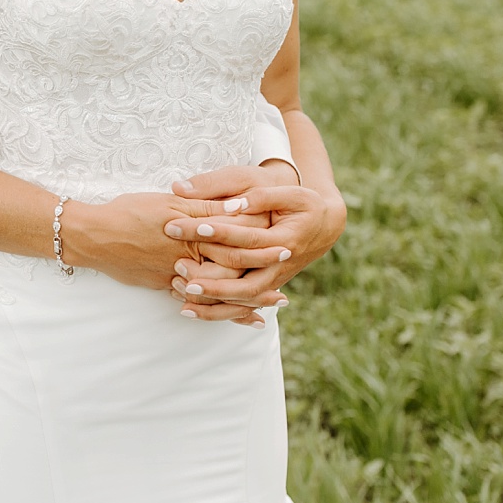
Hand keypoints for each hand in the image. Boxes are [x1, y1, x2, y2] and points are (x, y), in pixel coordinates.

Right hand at [61, 192, 269, 304]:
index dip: (260, 246)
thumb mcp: (170, 204)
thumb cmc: (130, 212)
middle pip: (231, 272)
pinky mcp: (164, 285)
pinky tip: (238, 318)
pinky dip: (218, 309)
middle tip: (284, 296)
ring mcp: (176, 276)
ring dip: (244, 301)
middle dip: (259, 283)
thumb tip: (239, 205)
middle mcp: (188, 259)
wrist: (93, 236)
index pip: (235, 242)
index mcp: (193, 234)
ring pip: (216, 291)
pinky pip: (196, 300)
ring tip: (269, 309)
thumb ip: (206, 204)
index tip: (285, 249)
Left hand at [163, 170, 345, 325]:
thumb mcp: (289, 192)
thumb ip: (260, 196)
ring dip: (211, 302)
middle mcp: (278, 266)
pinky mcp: (265, 287)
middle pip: (244, 281)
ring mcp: (273, 280)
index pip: (247, 238)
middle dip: (210, 277)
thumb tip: (235, 201)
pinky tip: (190, 308)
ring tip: (180, 296)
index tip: (188, 226)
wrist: (324, 228)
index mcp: (285, 239)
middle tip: (178, 268)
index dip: (218, 232)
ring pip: (242, 300)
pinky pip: (241, 305)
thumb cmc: (303, 204)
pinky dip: (217, 310)